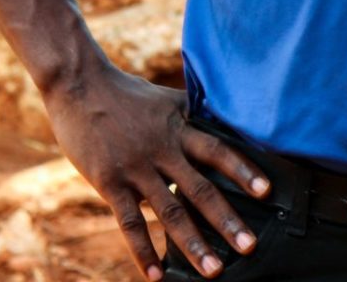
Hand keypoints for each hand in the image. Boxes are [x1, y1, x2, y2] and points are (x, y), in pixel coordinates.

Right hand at [43, 64, 270, 280]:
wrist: (79, 85)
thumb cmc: (125, 92)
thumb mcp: (164, 100)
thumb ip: (191, 115)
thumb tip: (224, 121)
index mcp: (178, 127)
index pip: (218, 150)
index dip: (243, 170)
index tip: (267, 191)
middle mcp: (162, 149)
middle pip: (199, 188)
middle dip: (226, 220)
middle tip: (249, 247)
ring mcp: (135, 168)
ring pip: (169, 212)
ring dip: (193, 244)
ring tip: (213, 271)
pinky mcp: (109, 182)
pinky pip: (130, 222)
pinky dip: (143, 251)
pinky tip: (157, 276)